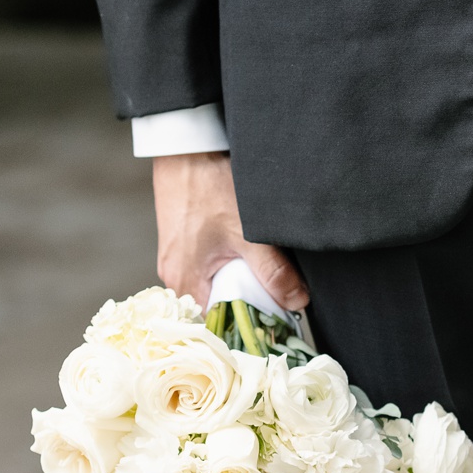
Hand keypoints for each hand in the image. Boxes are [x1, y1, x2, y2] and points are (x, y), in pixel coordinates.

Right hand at [152, 151, 307, 310]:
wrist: (186, 146)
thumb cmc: (210, 187)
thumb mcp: (249, 234)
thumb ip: (273, 272)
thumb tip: (297, 301)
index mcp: (185, 282)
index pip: (218, 324)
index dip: (248, 325)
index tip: (276, 325)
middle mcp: (175, 275)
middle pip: (219, 306)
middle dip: (249, 304)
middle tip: (280, 299)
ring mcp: (178, 258)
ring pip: (217, 284)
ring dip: (242, 282)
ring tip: (267, 274)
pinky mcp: (183, 242)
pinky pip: (211, 266)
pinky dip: (232, 264)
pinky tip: (249, 254)